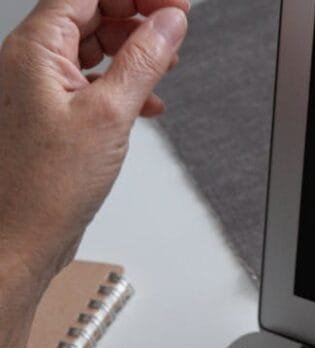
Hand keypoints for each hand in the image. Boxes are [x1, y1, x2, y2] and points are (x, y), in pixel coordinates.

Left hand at [0, 0, 189, 281]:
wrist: (20, 238)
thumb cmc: (44, 186)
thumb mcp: (110, 114)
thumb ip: (143, 61)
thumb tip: (168, 24)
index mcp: (34, 49)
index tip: (173, 4)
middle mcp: (31, 62)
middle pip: (90, 13)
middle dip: (137, 17)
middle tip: (176, 29)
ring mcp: (40, 87)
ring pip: (93, 47)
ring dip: (133, 51)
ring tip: (166, 66)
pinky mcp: (53, 113)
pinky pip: (91, 80)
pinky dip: (123, 83)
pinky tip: (147, 102)